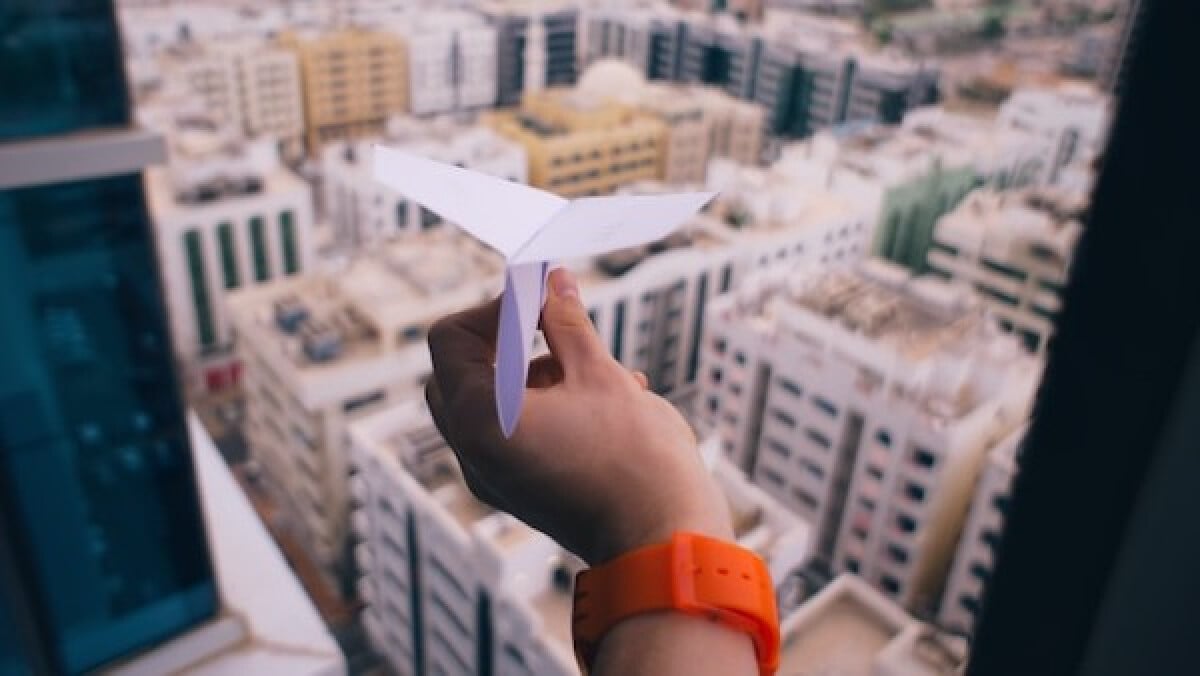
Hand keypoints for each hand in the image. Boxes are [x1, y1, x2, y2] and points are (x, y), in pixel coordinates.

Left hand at [425, 267, 732, 564]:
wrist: (665, 540)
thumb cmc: (635, 459)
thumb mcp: (599, 374)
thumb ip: (566, 322)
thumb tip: (552, 280)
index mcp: (479, 419)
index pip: (450, 339)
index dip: (492, 309)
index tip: (540, 302)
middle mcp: (473, 453)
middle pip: (460, 372)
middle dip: (503, 341)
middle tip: (550, 325)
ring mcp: (495, 478)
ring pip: (489, 404)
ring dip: (531, 374)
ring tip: (595, 366)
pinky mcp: (521, 491)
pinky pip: (513, 434)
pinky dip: (542, 407)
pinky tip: (602, 399)